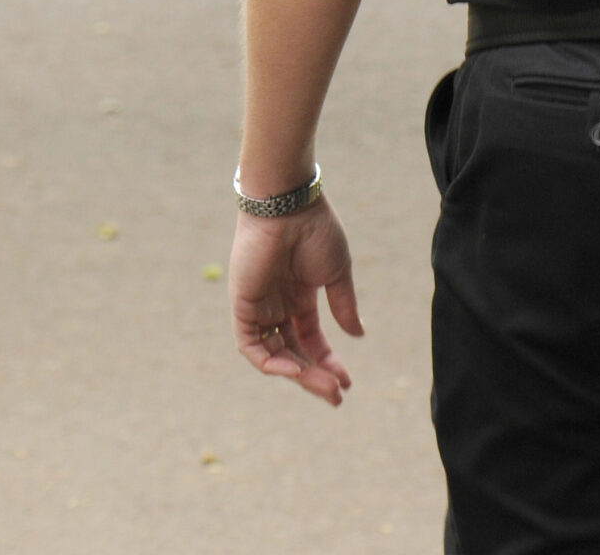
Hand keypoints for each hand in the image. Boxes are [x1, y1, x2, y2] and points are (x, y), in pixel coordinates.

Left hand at [230, 199, 360, 406]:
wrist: (289, 205)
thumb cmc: (315, 231)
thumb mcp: (336, 273)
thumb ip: (343, 305)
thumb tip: (357, 335)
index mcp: (299, 297)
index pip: (311, 340)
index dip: (327, 362)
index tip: (347, 381)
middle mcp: (277, 305)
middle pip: (293, 352)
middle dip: (314, 376)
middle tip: (337, 395)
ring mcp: (259, 306)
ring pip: (273, 354)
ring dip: (297, 374)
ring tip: (323, 386)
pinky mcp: (242, 304)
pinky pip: (250, 344)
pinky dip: (269, 362)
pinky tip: (295, 369)